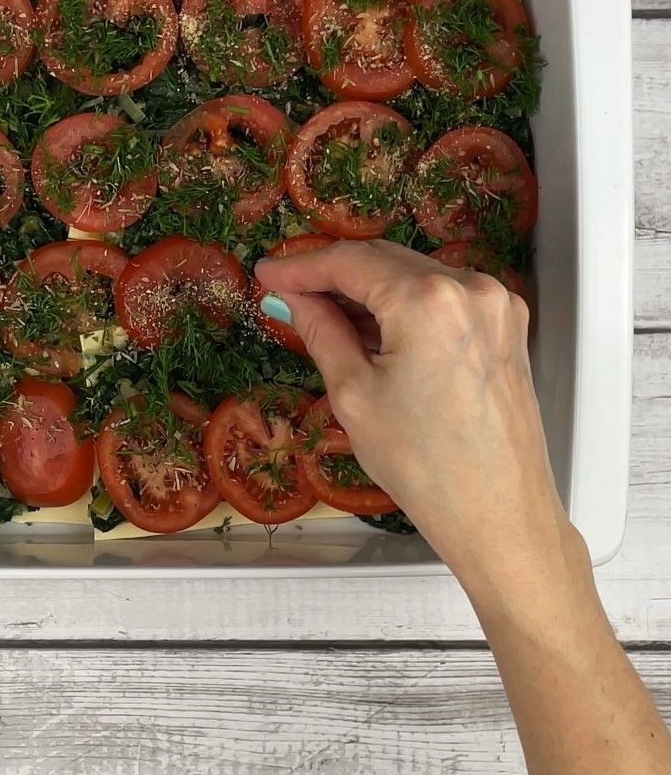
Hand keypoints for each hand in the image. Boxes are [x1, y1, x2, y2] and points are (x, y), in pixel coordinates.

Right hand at [256, 239, 577, 587]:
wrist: (500, 516)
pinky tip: (373, 328)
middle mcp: (470, 289)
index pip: (350, 262)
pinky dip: (403, 303)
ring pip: (413, 274)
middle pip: (384, 259)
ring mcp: (495, 305)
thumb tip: (296, 300)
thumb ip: (321, 332)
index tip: (268, 273)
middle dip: (333, 273)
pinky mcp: (505, 326)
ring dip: (368, 288)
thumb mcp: (354, 395)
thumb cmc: (427, 467)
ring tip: (325, 315)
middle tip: (288, 290)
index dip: (301, 266)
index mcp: (428, 301)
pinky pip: (442, 296)